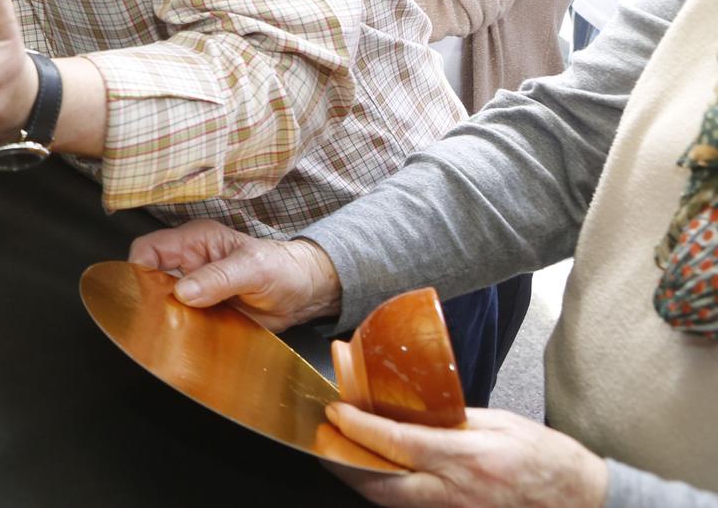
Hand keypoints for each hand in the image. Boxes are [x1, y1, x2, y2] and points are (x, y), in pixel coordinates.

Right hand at [126, 219, 342, 330]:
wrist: (305, 293)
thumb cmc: (282, 268)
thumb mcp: (253, 268)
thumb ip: (218, 277)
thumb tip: (183, 292)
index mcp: (194, 241)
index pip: (148, 249)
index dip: (138, 269)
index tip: (143, 295)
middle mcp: (188, 264)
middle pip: (149, 278)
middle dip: (149, 299)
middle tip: (157, 320)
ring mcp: (195, 289)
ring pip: (163, 303)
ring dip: (165, 318)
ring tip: (170, 334)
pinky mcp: (203, 312)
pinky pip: (182, 321)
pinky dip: (181, 331)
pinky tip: (185, 341)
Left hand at [323, 405, 609, 507]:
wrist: (583, 501)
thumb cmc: (546, 458)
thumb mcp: (499, 423)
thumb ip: (451, 418)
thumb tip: (410, 409)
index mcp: (465, 457)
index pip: (395, 442)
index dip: (358, 427)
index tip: (336, 411)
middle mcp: (454, 490)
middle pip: (379, 482)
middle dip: (343, 461)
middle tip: (324, 439)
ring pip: (389, 501)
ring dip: (360, 479)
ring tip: (340, 454)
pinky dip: (386, 493)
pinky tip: (377, 476)